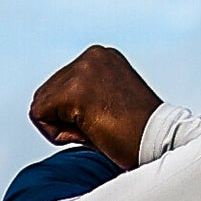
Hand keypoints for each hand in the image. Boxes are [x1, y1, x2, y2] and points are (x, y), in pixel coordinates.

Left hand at [28, 45, 160, 167]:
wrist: (161, 144)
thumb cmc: (138, 136)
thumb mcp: (108, 104)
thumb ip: (83, 98)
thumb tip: (52, 108)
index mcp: (102, 57)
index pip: (59, 88)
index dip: (75, 116)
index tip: (108, 121)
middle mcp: (92, 55)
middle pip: (46, 95)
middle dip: (67, 120)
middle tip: (103, 128)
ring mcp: (83, 69)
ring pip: (42, 105)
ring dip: (64, 128)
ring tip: (99, 129)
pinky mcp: (74, 89)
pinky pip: (39, 115)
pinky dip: (58, 134)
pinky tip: (91, 132)